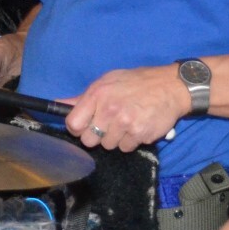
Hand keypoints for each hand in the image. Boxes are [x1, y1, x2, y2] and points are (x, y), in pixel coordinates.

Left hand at [62, 64, 187, 152]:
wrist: (170, 86)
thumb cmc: (136, 82)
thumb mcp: (107, 81)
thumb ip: (83, 98)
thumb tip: (57, 104)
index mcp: (97, 95)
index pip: (73, 124)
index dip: (77, 128)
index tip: (84, 126)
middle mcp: (110, 110)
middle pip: (89, 141)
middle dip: (97, 136)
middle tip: (109, 125)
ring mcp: (125, 124)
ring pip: (109, 146)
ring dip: (116, 138)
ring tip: (127, 122)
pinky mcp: (140, 135)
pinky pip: (127, 147)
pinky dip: (132, 141)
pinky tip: (138, 126)